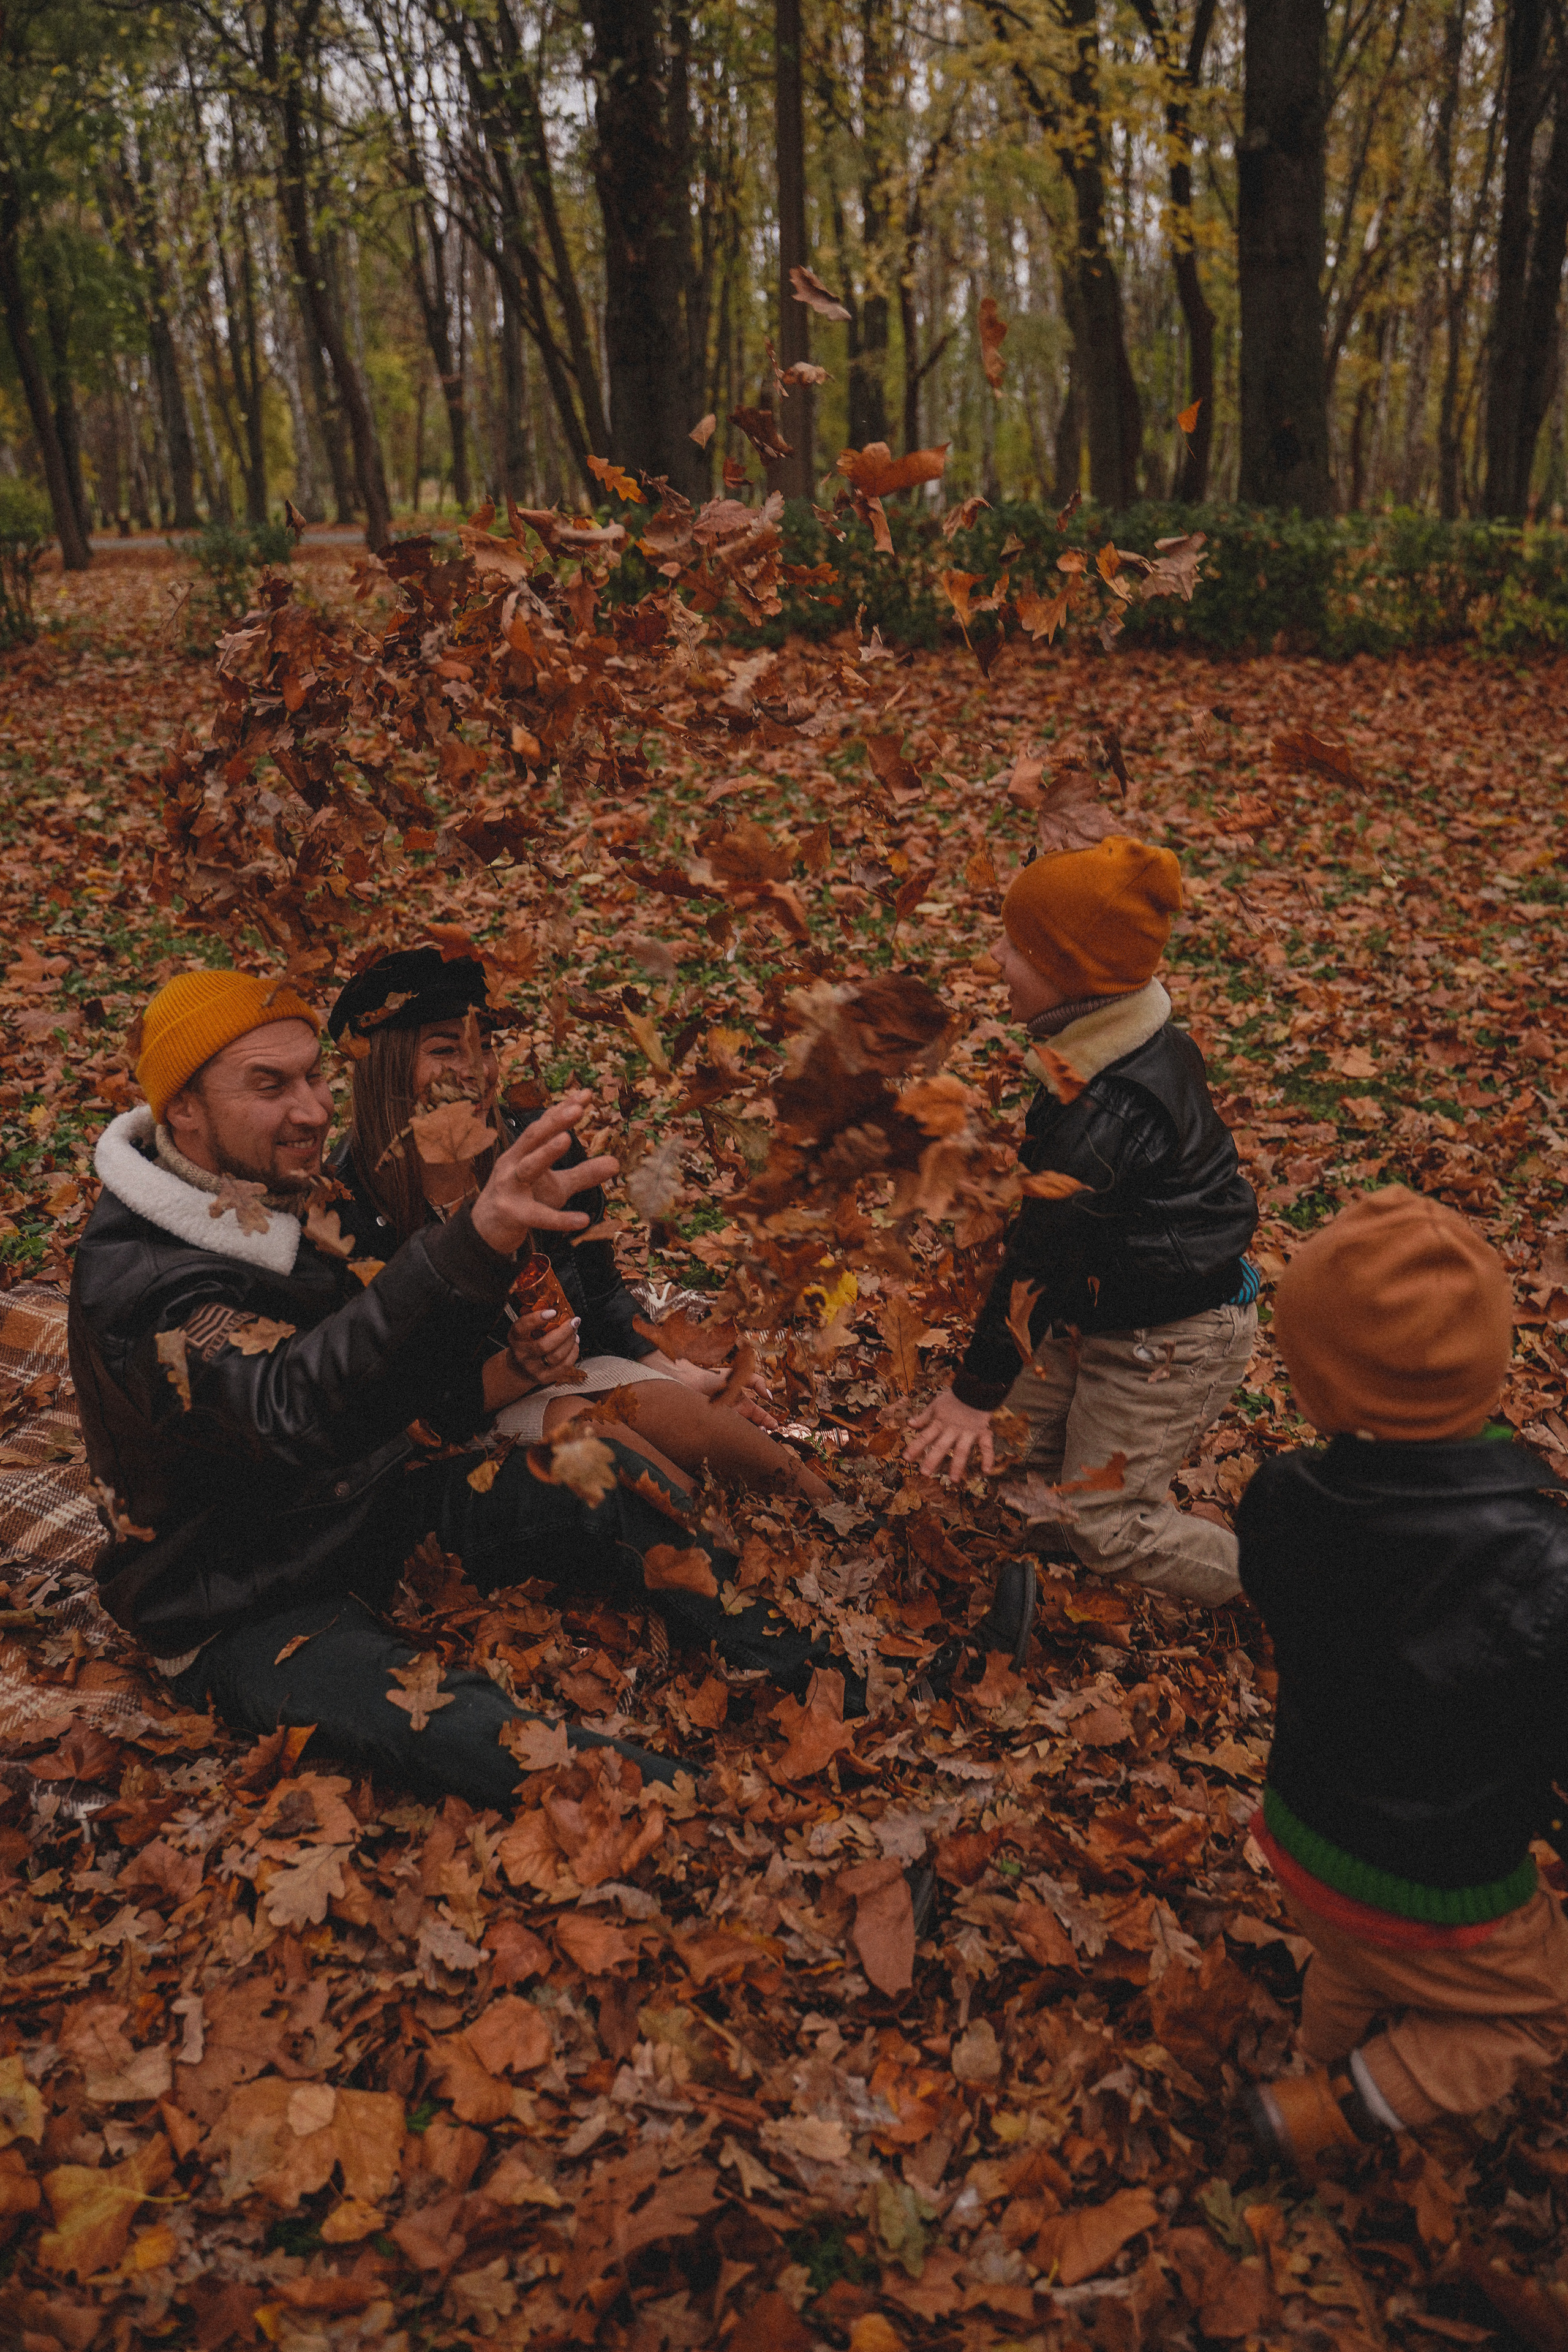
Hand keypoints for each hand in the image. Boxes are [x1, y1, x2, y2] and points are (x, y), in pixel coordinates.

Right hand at [471, 1094, 618, 1256]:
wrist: (487, 1229)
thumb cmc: (524, 1199)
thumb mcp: (557, 1185)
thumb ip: (584, 1173)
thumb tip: (616, 1163)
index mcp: (523, 1151)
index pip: (544, 1126)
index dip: (563, 1109)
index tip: (586, 1094)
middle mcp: (513, 1163)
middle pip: (533, 1138)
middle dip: (553, 1122)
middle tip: (577, 1108)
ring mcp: (509, 1187)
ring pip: (528, 1168)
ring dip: (546, 1153)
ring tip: (566, 1140)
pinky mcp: (512, 1214)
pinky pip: (537, 1216)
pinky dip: (559, 1219)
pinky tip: (582, 1220)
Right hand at [508, 1308, 581, 1386]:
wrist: (519, 1369)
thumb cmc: (526, 1344)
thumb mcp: (524, 1330)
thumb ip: (536, 1320)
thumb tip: (559, 1308)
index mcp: (515, 1338)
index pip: (522, 1327)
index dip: (537, 1319)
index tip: (552, 1312)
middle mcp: (522, 1354)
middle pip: (544, 1345)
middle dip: (564, 1332)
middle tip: (574, 1321)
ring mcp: (533, 1368)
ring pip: (556, 1356)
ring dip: (570, 1341)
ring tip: (574, 1332)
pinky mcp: (545, 1378)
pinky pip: (563, 1366)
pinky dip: (573, 1353)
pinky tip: (574, 1344)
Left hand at [666, 1355, 779, 1431]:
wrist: (688, 1382)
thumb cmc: (712, 1378)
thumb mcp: (739, 1376)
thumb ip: (757, 1382)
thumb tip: (769, 1396)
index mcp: (742, 1404)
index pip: (759, 1416)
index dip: (768, 1422)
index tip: (775, 1427)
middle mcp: (735, 1415)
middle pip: (752, 1427)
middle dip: (760, 1433)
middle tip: (765, 1434)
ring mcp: (725, 1423)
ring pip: (741, 1433)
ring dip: (749, 1436)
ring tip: (755, 1437)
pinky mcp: (715, 1429)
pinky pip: (727, 1437)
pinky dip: (735, 1439)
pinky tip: (739, 1439)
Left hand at [904, 1388, 995, 1480]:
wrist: (975, 1387)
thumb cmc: (954, 1397)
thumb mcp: (936, 1405)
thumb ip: (924, 1417)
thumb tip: (909, 1424)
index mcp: (940, 1423)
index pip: (925, 1436)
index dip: (915, 1447)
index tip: (906, 1458)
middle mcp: (953, 1429)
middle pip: (941, 1446)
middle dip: (933, 1459)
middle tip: (925, 1473)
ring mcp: (968, 1431)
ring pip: (962, 1450)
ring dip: (958, 1465)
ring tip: (954, 1479)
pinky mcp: (982, 1431)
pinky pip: (986, 1446)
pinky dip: (988, 1458)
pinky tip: (986, 1471)